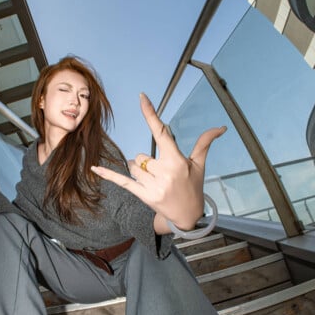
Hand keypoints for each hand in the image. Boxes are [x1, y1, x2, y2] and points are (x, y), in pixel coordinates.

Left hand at [91, 93, 225, 230]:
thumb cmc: (193, 187)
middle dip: (148, 163)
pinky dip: (108, 175)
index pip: (162, 132)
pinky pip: (122, 182)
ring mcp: (153, 186)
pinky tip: (94, 168)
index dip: (151, 114)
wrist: (188, 217)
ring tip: (155, 183)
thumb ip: (205, 143)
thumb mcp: (199, 164)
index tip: (142, 97)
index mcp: (177, 161)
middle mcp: (165, 173)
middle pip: (142, 156)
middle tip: (162, 175)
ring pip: (133, 167)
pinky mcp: (143, 196)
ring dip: (139, 171)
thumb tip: (221, 127)